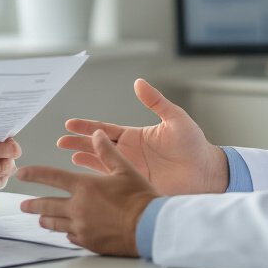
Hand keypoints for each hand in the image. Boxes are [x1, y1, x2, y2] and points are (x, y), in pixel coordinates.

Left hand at [18, 130, 158, 255]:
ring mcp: (81, 227)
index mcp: (84, 186)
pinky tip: (66, 232)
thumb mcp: (125, 169)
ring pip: (55, 223)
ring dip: (45, 220)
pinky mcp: (88, 242)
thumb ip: (107, 152)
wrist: (150, 227)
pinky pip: (70, 236)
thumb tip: (97, 134)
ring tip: (40, 219)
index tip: (22, 173)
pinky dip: (66, 232)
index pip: (51, 177)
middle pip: (47, 205)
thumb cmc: (140, 198)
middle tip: (23, 204)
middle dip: (33, 204)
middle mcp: (78, 207)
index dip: (33, 174)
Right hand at [57, 79, 226, 194]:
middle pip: (97, 146)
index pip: (105, 129)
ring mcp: (131, 170)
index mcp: (136, 136)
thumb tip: (139, 82)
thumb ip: (155, 102)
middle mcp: (130, 153)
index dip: (87, 127)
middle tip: (60, 141)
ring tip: (66, 156)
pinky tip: (83, 176)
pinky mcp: (136, 186)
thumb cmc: (194, 145)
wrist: (207, 172)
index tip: (70, 124)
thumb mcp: (175, 119)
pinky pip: (111, 182)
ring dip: (83, 159)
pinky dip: (96, 179)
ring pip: (100, 163)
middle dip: (78, 142)